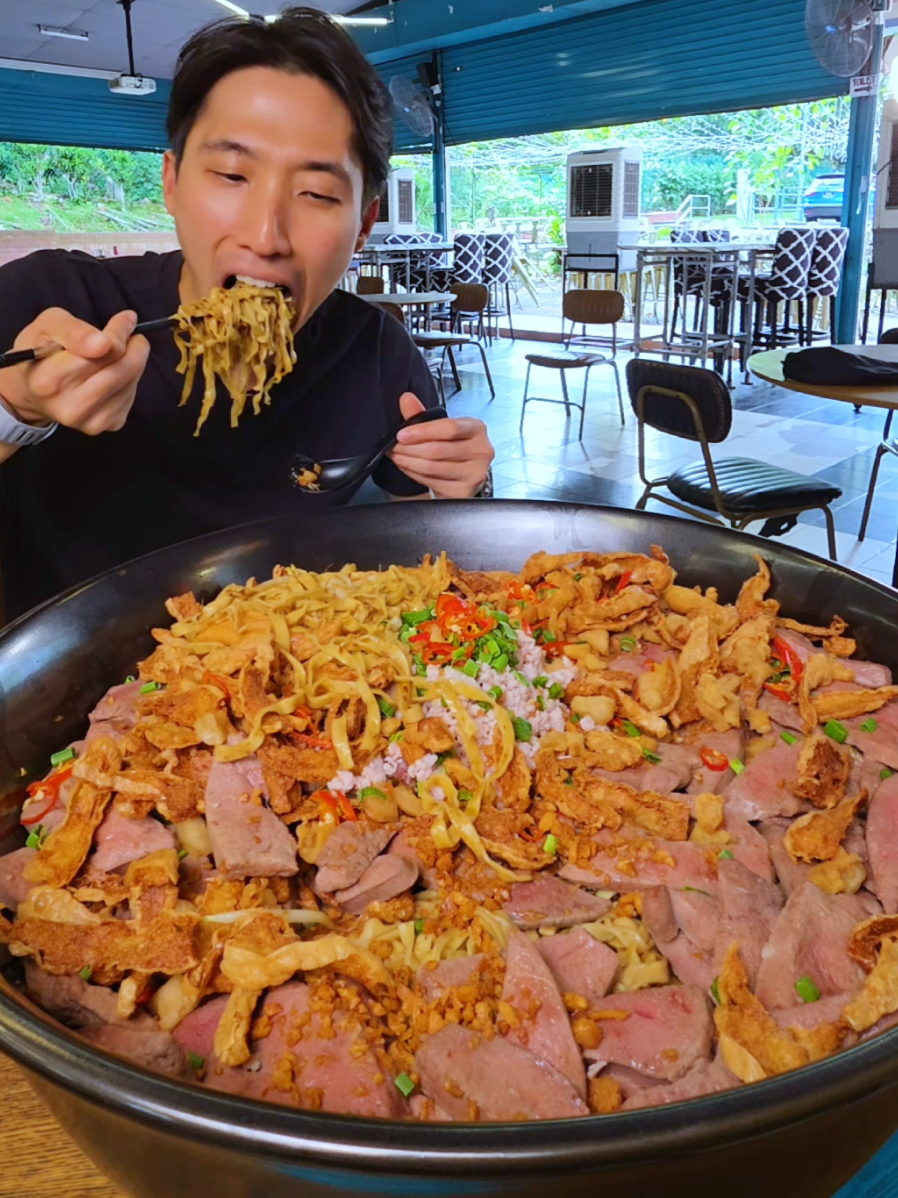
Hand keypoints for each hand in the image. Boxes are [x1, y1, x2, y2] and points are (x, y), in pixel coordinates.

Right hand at [0, 308, 149, 434]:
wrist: (34, 392)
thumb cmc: (40, 352)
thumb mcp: (47, 326)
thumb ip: (73, 330)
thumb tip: (105, 342)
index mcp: (48, 379)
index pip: (101, 353)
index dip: (118, 332)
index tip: (126, 320)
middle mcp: (70, 407)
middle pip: (122, 370)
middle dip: (134, 347)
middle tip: (132, 336)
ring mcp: (91, 421)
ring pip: (131, 382)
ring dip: (133, 362)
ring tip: (119, 354)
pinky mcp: (109, 426)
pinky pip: (131, 396)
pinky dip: (130, 380)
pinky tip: (114, 374)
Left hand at [388, 393, 493, 497]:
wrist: (464, 473)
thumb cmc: (453, 446)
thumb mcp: (440, 428)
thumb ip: (421, 414)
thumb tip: (406, 399)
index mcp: (476, 428)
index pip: (449, 428)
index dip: (422, 431)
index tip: (401, 434)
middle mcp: (481, 450)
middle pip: (437, 450)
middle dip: (409, 449)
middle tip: (393, 447)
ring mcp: (475, 473)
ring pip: (432, 467)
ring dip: (408, 462)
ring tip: (396, 456)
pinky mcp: (464, 491)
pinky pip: (432, 481)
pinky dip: (414, 474)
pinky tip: (407, 467)